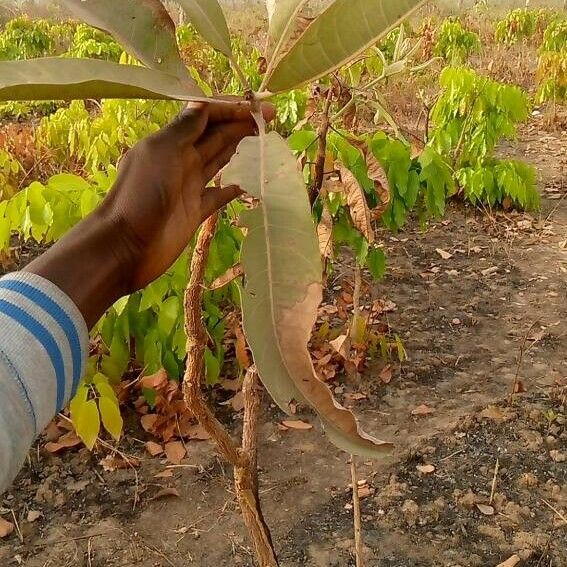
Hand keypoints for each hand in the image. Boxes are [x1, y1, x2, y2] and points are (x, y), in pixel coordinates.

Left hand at [102, 100, 274, 289]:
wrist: (126, 246)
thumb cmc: (142, 194)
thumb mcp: (162, 152)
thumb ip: (184, 129)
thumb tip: (202, 103)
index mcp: (171, 142)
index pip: (205, 116)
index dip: (231, 109)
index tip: (258, 107)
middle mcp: (181, 161)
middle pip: (216, 136)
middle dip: (240, 125)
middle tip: (269, 119)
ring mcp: (189, 187)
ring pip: (219, 161)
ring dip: (238, 149)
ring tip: (263, 140)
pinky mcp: (195, 212)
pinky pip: (218, 196)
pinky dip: (231, 190)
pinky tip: (246, 185)